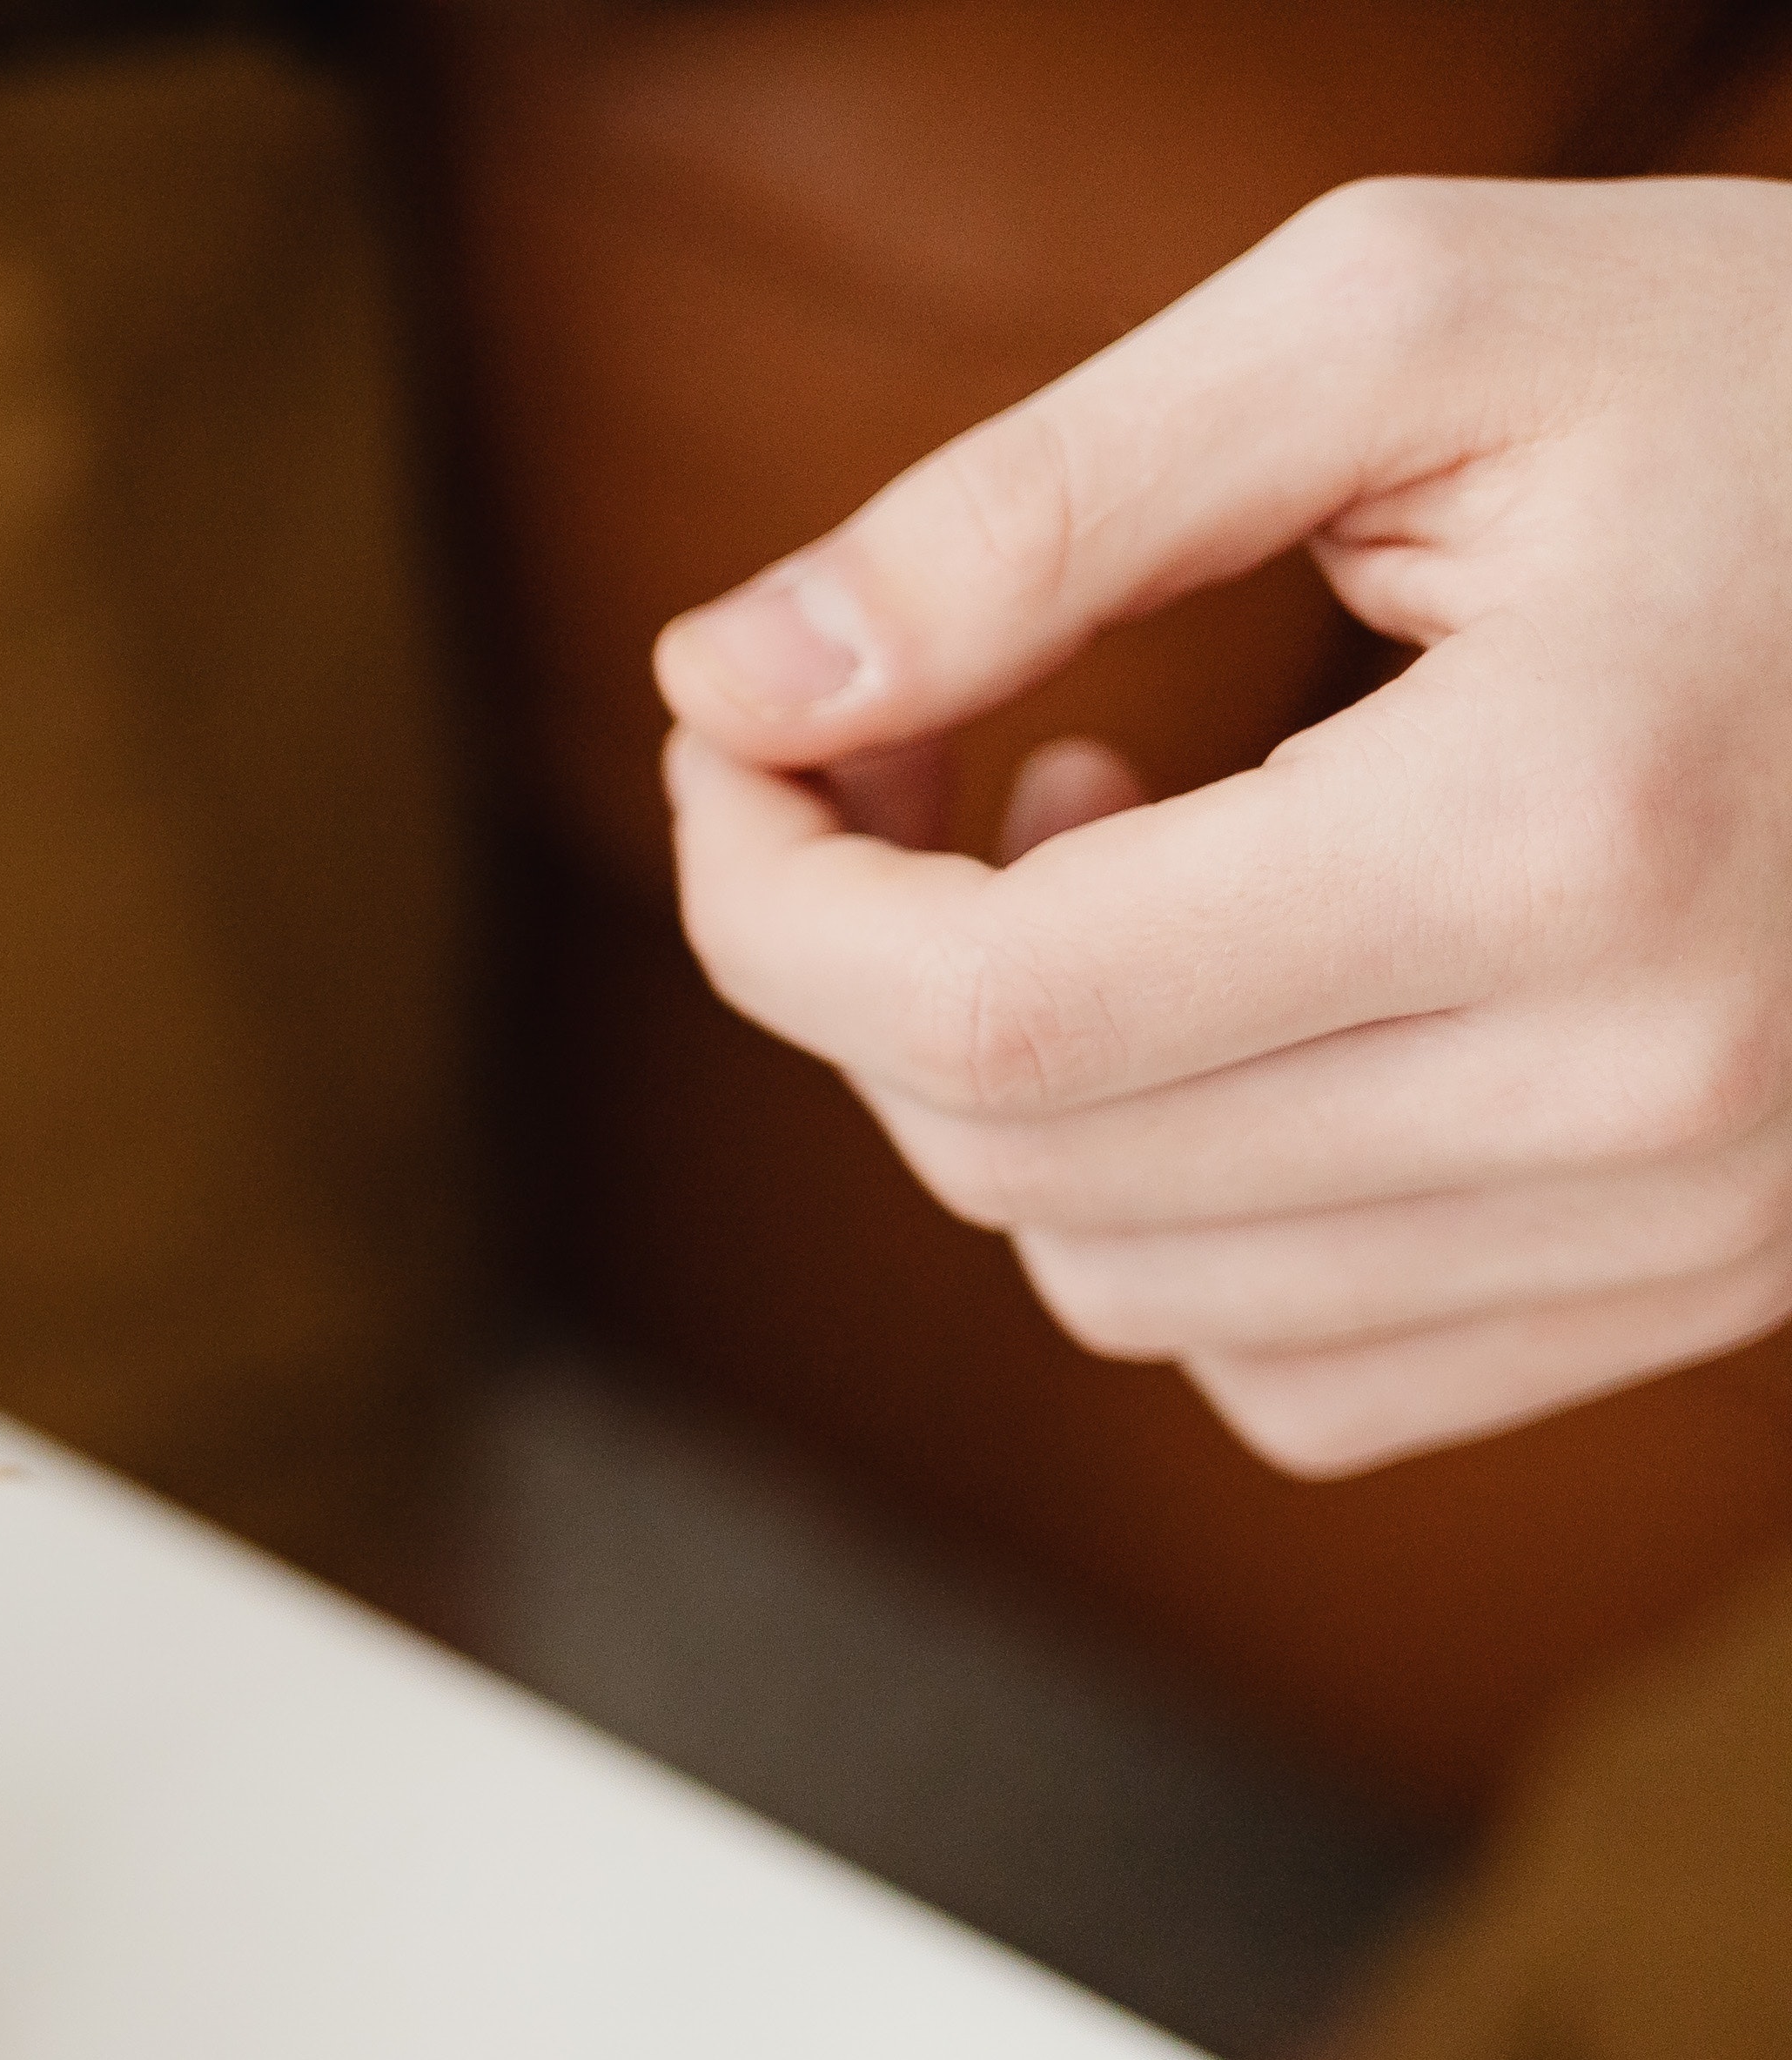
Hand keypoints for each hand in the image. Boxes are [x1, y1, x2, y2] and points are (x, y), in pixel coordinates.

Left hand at [654, 177, 1791, 1476]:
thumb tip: (730, 679)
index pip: (986, 1004)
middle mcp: (1641, 1087)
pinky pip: (1287, 1376)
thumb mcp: (1405, 326)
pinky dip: (1180, 1220)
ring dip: (1020, 1088)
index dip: (768, 891)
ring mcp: (1692, 1226)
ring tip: (1121, 844)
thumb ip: (1030, 506)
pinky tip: (1254, 1005)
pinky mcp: (1700, 1294)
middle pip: (1017, 1158)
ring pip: (1117, 1289)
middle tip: (942, 748)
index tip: (745, 734)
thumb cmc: (1774, 385)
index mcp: (1558, 836)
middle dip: (866, 968)